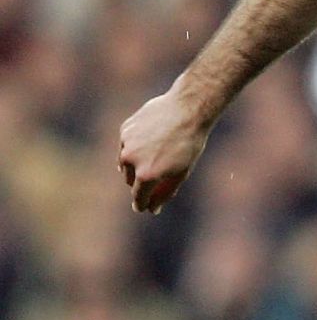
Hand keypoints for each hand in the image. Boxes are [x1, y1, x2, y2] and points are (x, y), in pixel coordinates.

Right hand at [118, 79, 213, 212]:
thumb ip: (164, 192)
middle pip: (131, 180)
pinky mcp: (125, 130)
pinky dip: (136, 146)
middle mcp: (131, 161)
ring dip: (137, 164)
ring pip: (126, 163)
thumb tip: (152, 209)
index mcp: (146, 175)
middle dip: (142, 182)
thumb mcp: (181, 173)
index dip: (141, 204)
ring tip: (158, 154)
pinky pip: (127, 144)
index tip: (142, 207)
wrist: (187, 110)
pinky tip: (152, 139)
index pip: (138, 197)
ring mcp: (126, 144)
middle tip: (159, 173)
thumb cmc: (189, 144)